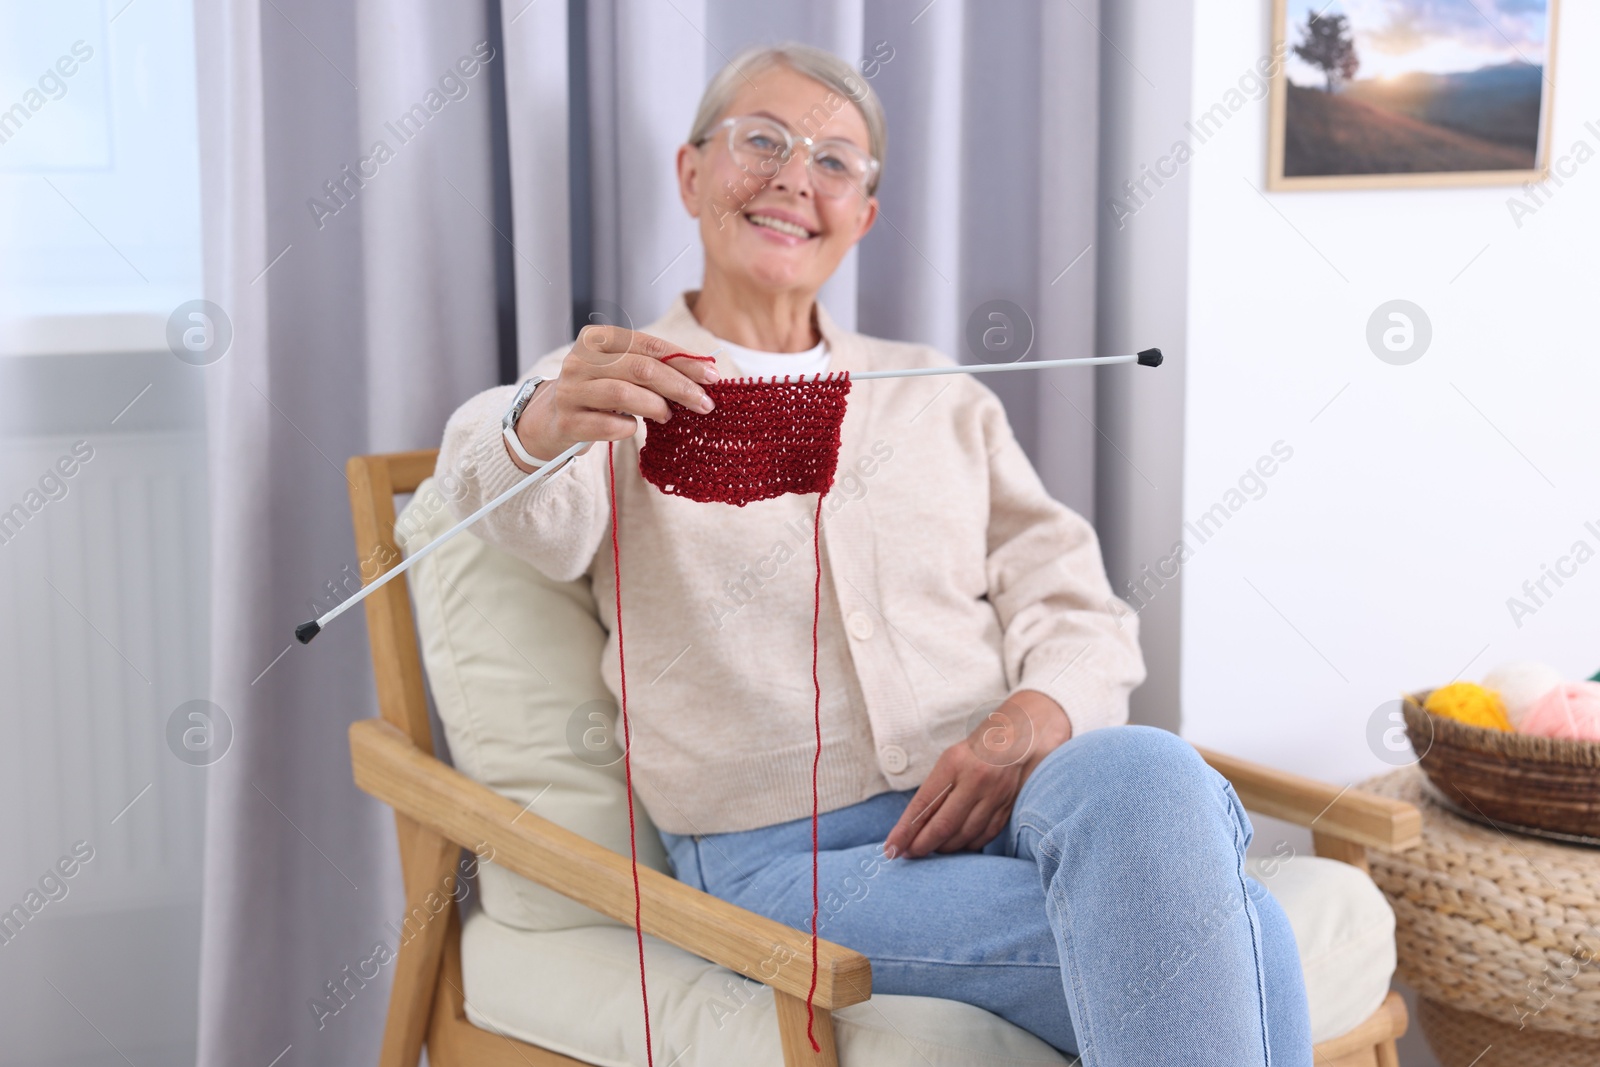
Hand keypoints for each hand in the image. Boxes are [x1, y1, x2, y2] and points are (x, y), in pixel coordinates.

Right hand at [509, 326, 719, 469]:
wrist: (553, 418)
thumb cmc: (600, 391)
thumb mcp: (622, 370)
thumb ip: (655, 366)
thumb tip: (706, 372)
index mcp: (597, 339)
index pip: (649, 345)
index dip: (684, 360)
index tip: (713, 376)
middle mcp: (580, 360)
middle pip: (641, 369)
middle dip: (680, 386)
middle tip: (705, 404)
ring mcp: (570, 391)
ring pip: (623, 394)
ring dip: (655, 406)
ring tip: (669, 416)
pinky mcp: (567, 421)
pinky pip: (608, 425)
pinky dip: (628, 428)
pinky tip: (633, 428)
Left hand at [883, 690, 1071, 858]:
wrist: (1015, 740)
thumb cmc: (971, 754)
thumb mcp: (947, 763)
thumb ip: (932, 794)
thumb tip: (910, 829)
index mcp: (954, 764)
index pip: (924, 805)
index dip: (905, 831)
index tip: (891, 848)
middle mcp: (976, 780)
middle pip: (944, 825)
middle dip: (923, 845)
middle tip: (909, 854)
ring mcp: (995, 795)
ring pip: (964, 835)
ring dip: (944, 848)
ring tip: (931, 850)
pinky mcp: (1008, 807)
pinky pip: (984, 836)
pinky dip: (967, 846)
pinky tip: (955, 846)